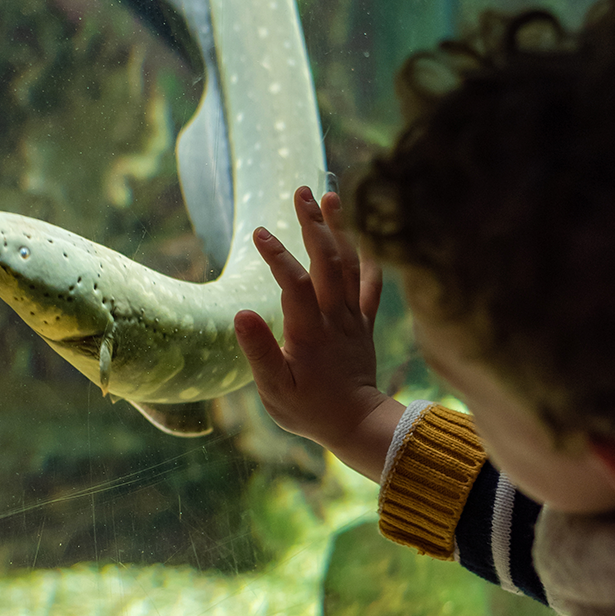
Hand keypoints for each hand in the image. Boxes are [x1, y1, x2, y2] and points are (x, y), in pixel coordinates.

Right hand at [234, 187, 402, 480]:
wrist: (357, 424)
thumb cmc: (309, 409)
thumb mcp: (274, 390)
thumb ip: (258, 352)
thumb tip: (242, 314)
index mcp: (310, 332)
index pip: (294, 284)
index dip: (277, 257)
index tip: (259, 233)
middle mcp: (335, 318)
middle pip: (327, 261)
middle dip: (314, 224)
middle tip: (301, 191)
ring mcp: (353, 317)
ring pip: (350, 265)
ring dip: (340, 229)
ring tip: (331, 196)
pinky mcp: (364, 323)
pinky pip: (371, 284)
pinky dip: (371, 257)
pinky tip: (367, 233)